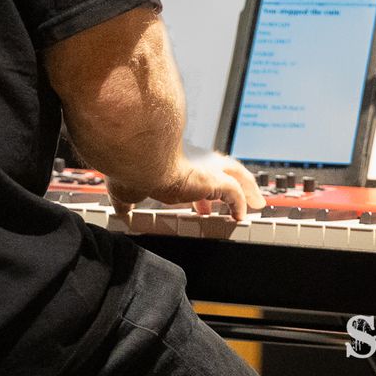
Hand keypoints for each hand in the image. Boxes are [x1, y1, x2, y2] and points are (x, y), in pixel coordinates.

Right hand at [107, 152, 265, 220]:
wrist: (138, 160)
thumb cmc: (130, 167)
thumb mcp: (125, 187)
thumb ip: (124, 197)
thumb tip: (119, 209)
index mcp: (175, 158)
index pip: (197, 169)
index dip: (203, 188)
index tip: (203, 203)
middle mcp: (195, 158)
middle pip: (225, 166)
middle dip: (236, 182)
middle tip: (245, 198)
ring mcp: (206, 166)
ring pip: (237, 175)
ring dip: (248, 190)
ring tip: (256, 205)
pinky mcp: (214, 178)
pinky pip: (235, 194)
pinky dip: (240, 204)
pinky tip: (241, 217)